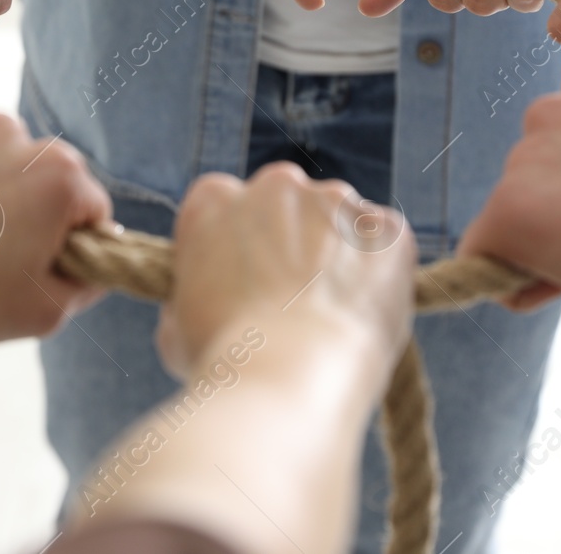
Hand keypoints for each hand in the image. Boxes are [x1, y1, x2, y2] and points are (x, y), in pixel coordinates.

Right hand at [156, 163, 412, 381]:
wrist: (291, 377)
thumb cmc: (226, 361)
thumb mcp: (175, 330)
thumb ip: (187, 299)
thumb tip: (192, 306)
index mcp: (214, 199)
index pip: (225, 205)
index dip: (236, 244)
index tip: (245, 279)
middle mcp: (276, 184)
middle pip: (285, 204)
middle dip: (289, 240)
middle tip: (291, 297)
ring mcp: (336, 201)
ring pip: (338, 220)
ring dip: (336, 253)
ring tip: (330, 312)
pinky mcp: (385, 227)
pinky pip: (384, 242)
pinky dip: (380, 271)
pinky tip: (362, 312)